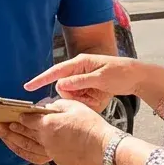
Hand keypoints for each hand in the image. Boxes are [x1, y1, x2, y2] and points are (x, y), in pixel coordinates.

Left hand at [0, 99, 116, 164]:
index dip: (20, 116)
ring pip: (26, 148)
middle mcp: (46, 140)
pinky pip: (36, 157)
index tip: (13, 115)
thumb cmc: (92, 126)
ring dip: (13, 142)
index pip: (28, 119)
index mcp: (48, 124)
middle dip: (9, 129)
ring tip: (5, 138)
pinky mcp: (57, 160)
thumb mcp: (74, 106)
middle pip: (23, 133)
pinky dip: (26, 153)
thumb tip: (48, 108)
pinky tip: (22, 150)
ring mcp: (51, 152)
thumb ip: (57, 106)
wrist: (104, 147)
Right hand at [25, 54, 152, 111]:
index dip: (40, 79)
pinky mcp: (87, 87)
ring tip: (99, 95)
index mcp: (79, 63)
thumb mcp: (101, 78)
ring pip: (71, 95)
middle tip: (92, 96)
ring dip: (83, 99)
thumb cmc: (120, 73)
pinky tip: (100, 97)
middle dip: (73, 96)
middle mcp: (78, 70)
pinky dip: (88, 101)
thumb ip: (80, 82)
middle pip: (63, 88)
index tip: (27, 87)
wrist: (136, 76)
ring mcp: (82, 79)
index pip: (55, 71)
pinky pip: (80, 98)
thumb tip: (60, 85)